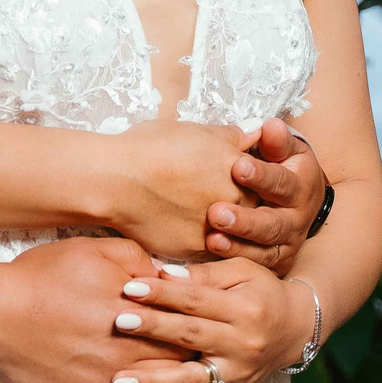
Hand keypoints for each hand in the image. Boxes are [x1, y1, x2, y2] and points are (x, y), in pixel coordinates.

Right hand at [0, 235, 200, 382]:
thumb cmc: (39, 278)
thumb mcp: (90, 251)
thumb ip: (136, 259)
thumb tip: (169, 276)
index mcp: (134, 303)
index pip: (184, 316)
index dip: (202, 319)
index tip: (213, 319)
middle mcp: (130, 342)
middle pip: (182, 351)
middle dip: (202, 352)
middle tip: (218, 352)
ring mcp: (113, 374)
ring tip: (201, 381)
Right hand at [98, 118, 317, 270]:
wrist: (115, 180)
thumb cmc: (149, 148)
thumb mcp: (195, 130)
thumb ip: (230, 135)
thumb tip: (255, 133)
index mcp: (239, 167)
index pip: (266, 179)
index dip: (256, 181)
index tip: (246, 181)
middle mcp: (236, 200)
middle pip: (256, 209)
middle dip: (247, 208)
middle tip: (229, 205)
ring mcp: (218, 227)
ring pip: (237, 235)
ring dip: (231, 232)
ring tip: (210, 224)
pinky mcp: (197, 249)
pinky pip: (213, 253)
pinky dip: (207, 246)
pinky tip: (193, 236)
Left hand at [104, 257, 314, 382]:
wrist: (296, 329)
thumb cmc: (261, 293)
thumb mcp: (241, 273)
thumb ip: (203, 275)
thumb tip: (162, 272)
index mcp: (243, 309)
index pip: (196, 300)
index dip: (163, 293)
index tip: (130, 288)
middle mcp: (242, 345)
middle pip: (190, 336)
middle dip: (153, 329)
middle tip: (118, 323)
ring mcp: (236, 375)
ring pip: (191, 380)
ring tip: (118, 382)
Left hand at [205, 118, 325, 275]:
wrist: (296, 199)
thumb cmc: (281, 166)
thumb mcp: (283, 149)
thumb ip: (275, 141)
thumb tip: (269, 127)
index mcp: (301, 187)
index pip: (282, 182)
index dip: (262, 175)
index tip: (238, 166)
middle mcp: (297, 219)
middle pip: (272, 223)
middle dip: (245, 219)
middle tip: (216, 212)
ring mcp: (285, 243)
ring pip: (263, 249)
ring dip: (237, 244)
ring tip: (211, 236)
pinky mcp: (273, 262)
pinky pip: (254, 265)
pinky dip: (233, 260)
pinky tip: (210, 250)